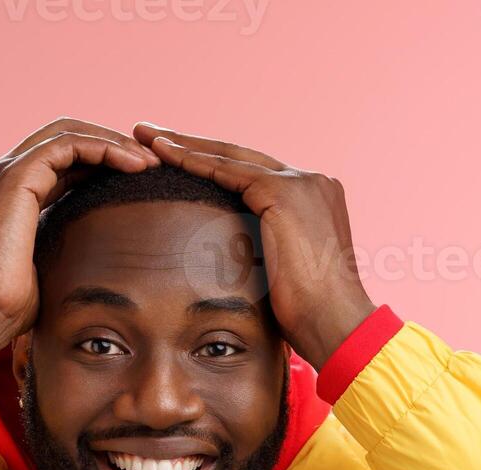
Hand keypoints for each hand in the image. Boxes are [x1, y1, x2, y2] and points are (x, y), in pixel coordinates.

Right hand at [0, 118, 157, 363]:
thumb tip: (100, 264)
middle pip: (65, 138)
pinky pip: (68, 144)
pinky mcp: (15, 176)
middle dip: (111, 144)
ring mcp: (5, 172)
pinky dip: (104, 148)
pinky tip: (133, 166)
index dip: (102, 164)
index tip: (139, 181)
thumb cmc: (3, 309)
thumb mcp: (45, 271)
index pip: (61, 162)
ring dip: (114, 143)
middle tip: (150, 164)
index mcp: (8, 196)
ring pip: (68, 133)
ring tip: (149, 163)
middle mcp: (3, 176)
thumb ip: (64, 251)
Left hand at [135, 122, 375, 368]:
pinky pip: (228, 171)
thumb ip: (260, 245)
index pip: (252, 172)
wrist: (335, 323)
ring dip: (183, 146)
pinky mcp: (285, 191)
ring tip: (146, 137)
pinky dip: (193, 162)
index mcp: (313, 197)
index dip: (211, 163)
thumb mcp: (281, 269)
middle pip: (238, 155)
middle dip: (192, 143)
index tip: (175, 158)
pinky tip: (164, 155)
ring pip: (229, 157)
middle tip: (151, 134)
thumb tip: (226, 252)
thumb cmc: (308, 314)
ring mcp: (301, 182)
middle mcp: (311, 181)